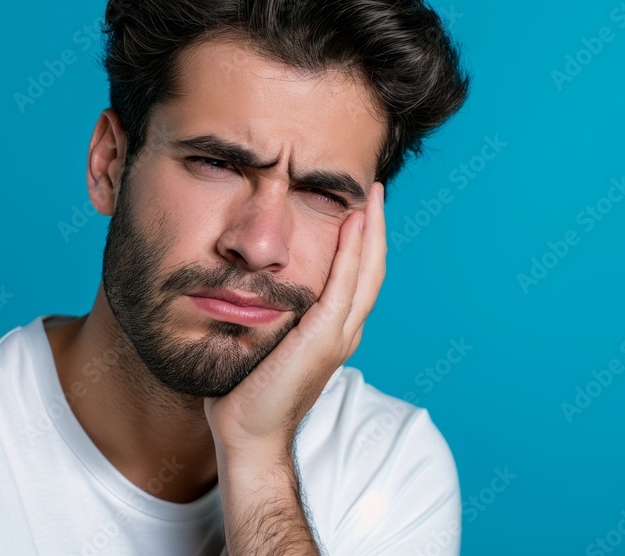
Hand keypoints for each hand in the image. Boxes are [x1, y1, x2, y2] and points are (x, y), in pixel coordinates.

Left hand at [204, 181, 386, 459]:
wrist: (249, 433)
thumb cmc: (248, 393)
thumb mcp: (265, 341)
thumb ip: (272, 315)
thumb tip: (249, 285)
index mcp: (333, 333)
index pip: (358, 279)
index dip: (363, 243)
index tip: (358, 209)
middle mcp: (345, 332)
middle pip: (372, 271)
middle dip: (376, 229)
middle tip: (375, 191)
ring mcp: (339, 336)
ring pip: (367, 273)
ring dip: (371, 231)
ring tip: (371, 197)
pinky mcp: (324, 338)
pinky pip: (345, 285)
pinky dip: (352, 252)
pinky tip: (353, 223)